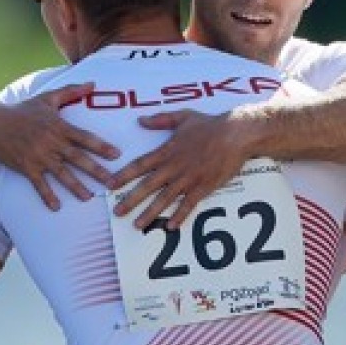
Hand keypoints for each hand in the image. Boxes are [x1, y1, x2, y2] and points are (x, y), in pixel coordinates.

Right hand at [0, 83, 118, 209]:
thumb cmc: (23, 110)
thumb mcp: (47, 98)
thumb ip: (71, 91)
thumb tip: (93, 83)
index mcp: (59, 126)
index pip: (85, 137)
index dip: (101, 146)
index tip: (117, 155)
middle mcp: (52, 142)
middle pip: (78, 158)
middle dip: (96, 171)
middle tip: (112, 182)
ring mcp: (39, 156)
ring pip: (61, 173)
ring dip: (76, 186)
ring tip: (88, 197)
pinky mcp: (27, 167)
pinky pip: (39, 184)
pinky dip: (47, 195)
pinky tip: (56, 206)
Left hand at [110, 109, 251, 228]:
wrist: (236, 134)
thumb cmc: (210, 124)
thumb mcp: (183, 116)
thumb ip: (161, 119)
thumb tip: (140, 120)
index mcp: (167, 151)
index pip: (139, 164)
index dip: (123, 176)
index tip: (109, 185)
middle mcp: (174, 166)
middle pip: (148, 186)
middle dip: (130, 200)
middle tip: (116, 213)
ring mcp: (189, 178)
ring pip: (165, 199)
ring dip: (150, 213)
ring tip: (137, 225)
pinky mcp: (204, 186)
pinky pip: (189, 204)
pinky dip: (180, 216)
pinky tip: (170, 227)